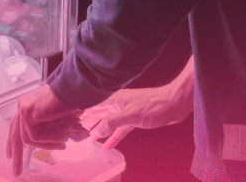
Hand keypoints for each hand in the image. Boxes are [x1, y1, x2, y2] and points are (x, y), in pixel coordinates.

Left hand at [7, 85, 87, 175]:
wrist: (75, 90)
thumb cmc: (71, 103)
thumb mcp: (56, 120)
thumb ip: (46, 130)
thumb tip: (47, 144)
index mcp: (27, 106)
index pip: (15, 127)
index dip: (13, 143)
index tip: (11, 156)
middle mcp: (22, 106)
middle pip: (15, 135)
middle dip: (16, 155)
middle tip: (16, 172)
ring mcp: (23, 108)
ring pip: (27, 139)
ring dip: (47, 145)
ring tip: (63, 144)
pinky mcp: (27, 112)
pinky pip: (35, 136)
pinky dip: (49, 141)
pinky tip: (62, 140)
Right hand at [78, 82, 194, 149]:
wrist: (174, 105)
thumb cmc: (155, 105)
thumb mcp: (130, 116)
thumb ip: (112, 123)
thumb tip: (97, 130)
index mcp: (114, 99)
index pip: (92, 105)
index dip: (81, 111)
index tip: (70, 118)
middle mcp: (118, 104)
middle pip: (98, 113)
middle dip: (87, 121)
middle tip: (77, 130)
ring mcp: (126, 111)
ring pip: (108, 122)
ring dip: (99, 130)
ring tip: (89, 138)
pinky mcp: (135, 119)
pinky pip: (120, 130)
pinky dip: (114, 137)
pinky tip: (109, 145)